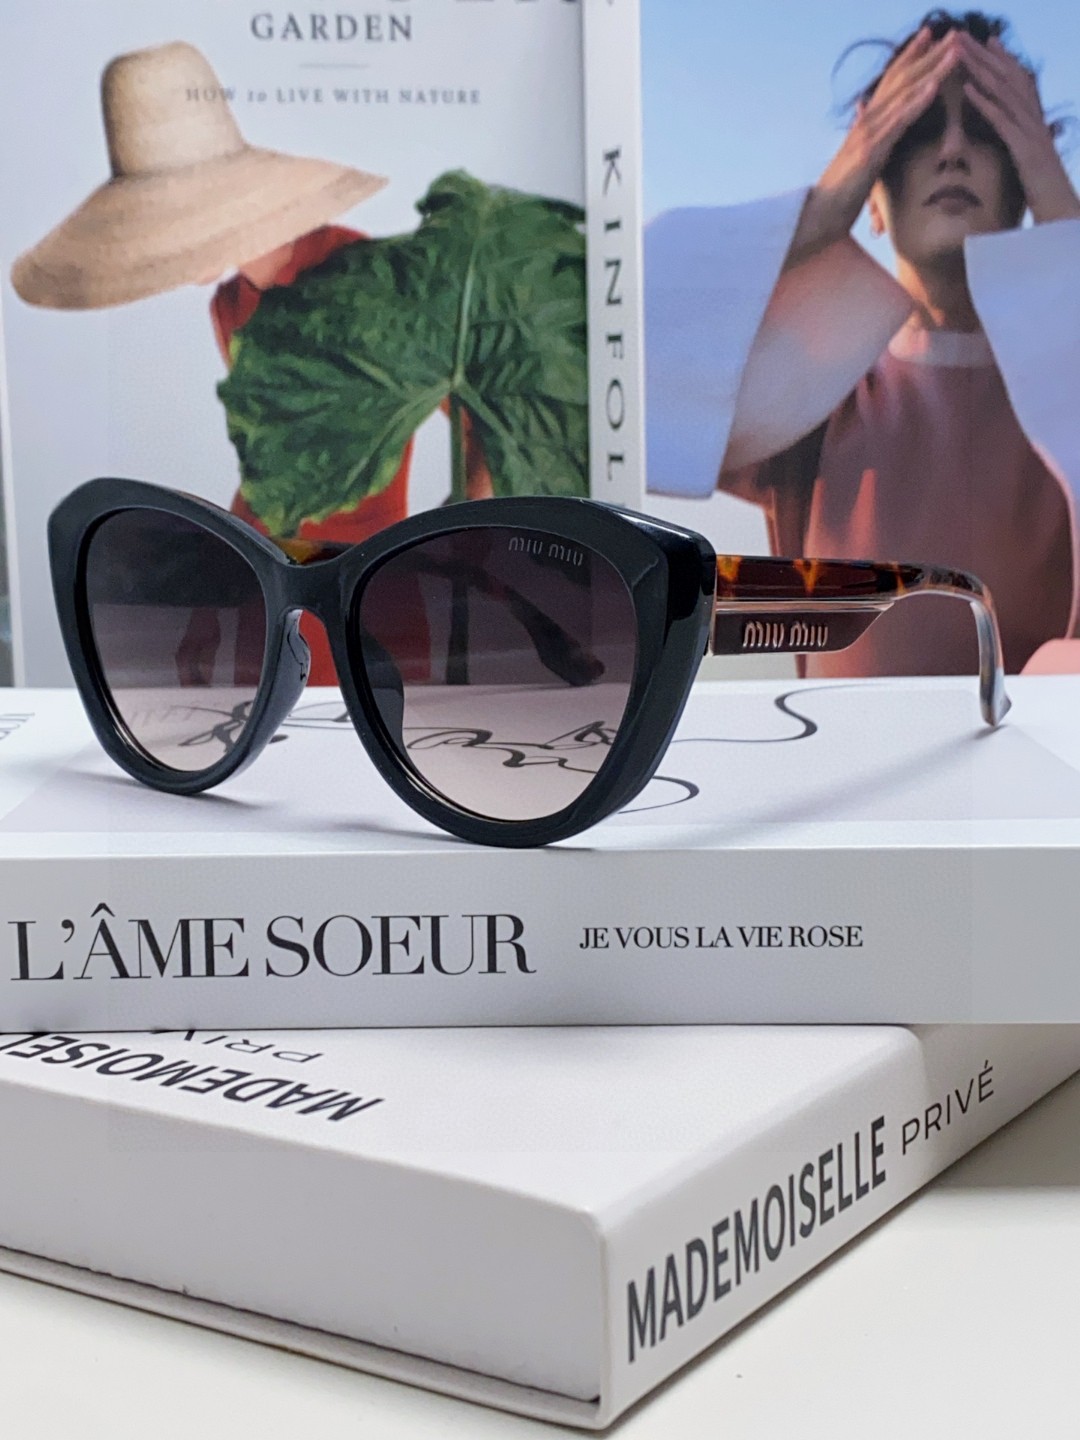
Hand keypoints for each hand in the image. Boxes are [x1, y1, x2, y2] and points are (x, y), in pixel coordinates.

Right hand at [789, 27, 962, 264]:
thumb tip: (863, 110)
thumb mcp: (856, 157)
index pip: (892, 80)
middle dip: (930, 54)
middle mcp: (867, 120)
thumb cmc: (839, 192)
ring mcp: (868, 133)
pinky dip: (917, 102)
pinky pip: (898, 122)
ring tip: (956, 50)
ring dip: (932, 70)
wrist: (819, 215)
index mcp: (867, 121)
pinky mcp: (870, 151)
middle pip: (902, 78)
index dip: (911, 55)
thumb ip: (864, 132)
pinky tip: (934, 86)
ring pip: (904, 94)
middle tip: (956, 32)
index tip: (931, 35)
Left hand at [959, 34, 1079, 223]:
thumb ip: (1022, 149)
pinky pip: (1003, 122)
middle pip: (1009, 79)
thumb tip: (1013, 143)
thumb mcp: (1030, 168)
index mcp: (1036, 125)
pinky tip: (968, 89)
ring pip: (1004, 93)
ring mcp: (1032, 134)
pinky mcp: (1026, 151)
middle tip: (961, 35)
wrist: (1063, 219)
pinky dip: (985, 103)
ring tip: (958, 52)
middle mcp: (1036, 122)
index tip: (985, 41)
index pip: (1019, 84)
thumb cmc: (1045, 199)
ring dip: (980, 70)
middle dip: (985, 56)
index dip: (1003, 61)